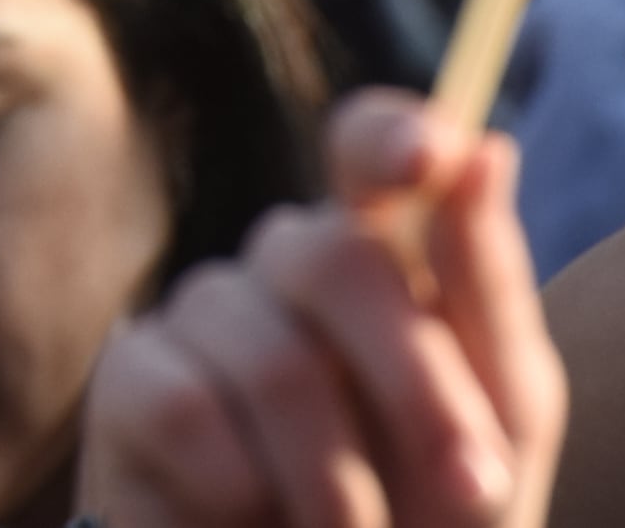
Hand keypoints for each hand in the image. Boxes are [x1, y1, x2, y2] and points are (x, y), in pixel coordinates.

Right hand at [80, 94, 564, 527]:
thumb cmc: (432, 520)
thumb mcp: (500, 425)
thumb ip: (489, 291)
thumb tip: (490, 148)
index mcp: (380, 259)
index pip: (367, 149)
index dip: (391, 136)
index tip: (425, 159)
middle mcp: (281, 269)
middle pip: (333, 255)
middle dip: (415, 384)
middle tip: (470, 488)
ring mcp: (200, 320)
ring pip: (269, 355)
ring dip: (337, 477)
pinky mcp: (124, 386)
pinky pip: (180, 405)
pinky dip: (241, 486)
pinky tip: (251, 519)